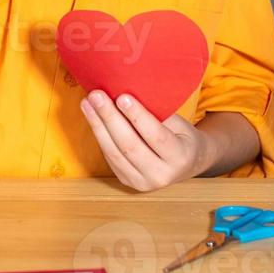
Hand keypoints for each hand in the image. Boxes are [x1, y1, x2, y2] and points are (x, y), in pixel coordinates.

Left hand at [80, 90, 214, 191]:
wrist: (185, 164)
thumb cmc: (181, 136)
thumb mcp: (179, 124)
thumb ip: (158, 112)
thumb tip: (128, 90)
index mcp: (180, 157)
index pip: (156, 136)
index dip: (137, 116)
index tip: (122, 96)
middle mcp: (161, 175)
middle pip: (130, 146)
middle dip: (110, 118)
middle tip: (96, 96)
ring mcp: (142, 182)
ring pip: (114, 153)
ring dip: (98, 126)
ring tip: (87, 103)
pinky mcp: (127, 181)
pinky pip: (109, 157)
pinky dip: (99, 135)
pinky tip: (92, 117)